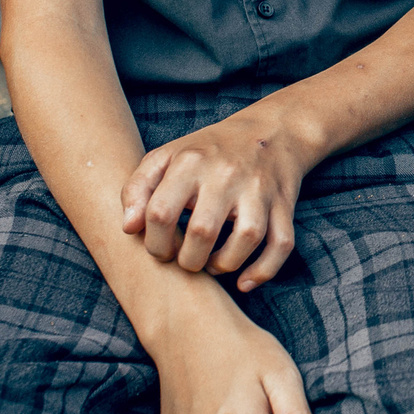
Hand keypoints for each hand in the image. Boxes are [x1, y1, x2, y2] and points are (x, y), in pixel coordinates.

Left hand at [125, 109, 315, 291]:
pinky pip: (280, 245)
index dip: (154, 243)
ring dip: (224, 266)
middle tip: (185, 261)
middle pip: (203, 231)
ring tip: (211, 265)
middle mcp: (227, 174)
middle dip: (188, 261)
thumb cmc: (209, 151)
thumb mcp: (167, 156)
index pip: (161, 213)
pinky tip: (243, 282)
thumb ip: (138, 188)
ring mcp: (259, 189)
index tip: (160, 249)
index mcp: (192, 161)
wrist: (271, 131)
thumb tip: (129, 228)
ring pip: (246, 239)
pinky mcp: (284, 205)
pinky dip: (263, 271)